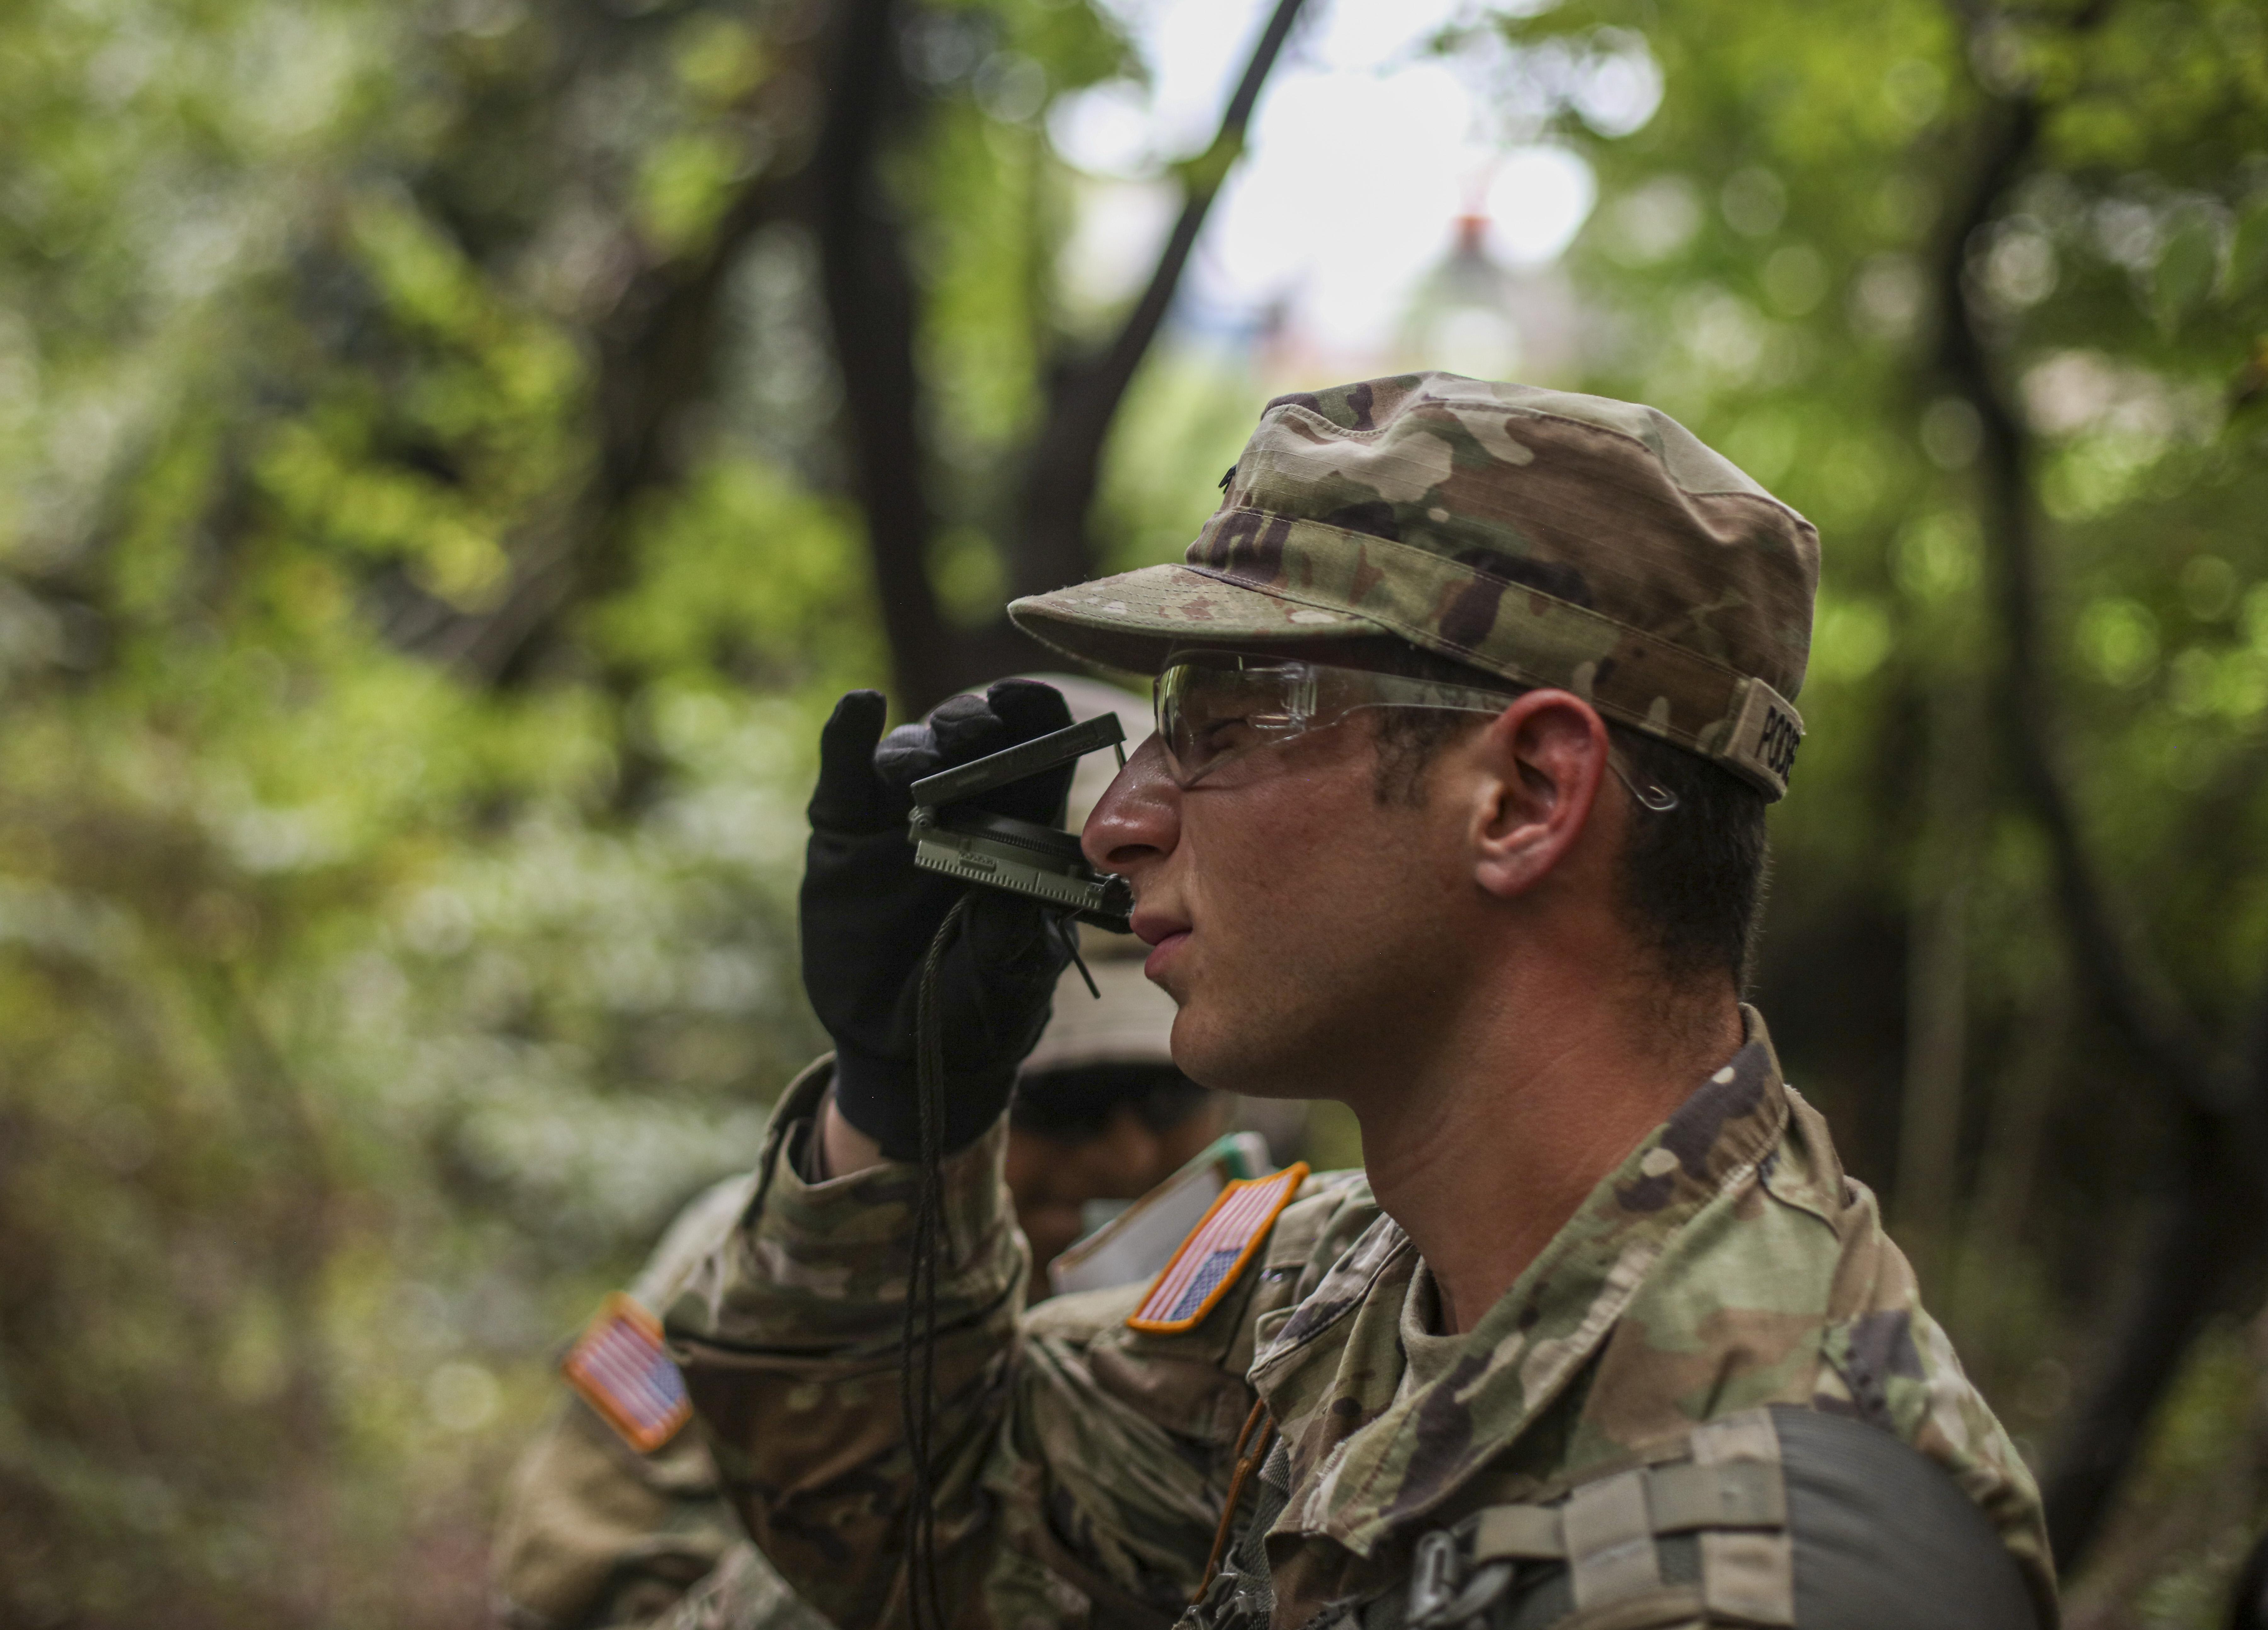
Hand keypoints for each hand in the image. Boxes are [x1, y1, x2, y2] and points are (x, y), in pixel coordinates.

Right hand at [800, 680, 1077, 1158]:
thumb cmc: (979, 1007)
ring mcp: (898, 814)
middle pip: (975, 736)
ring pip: (912, 750)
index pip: (1041, 750)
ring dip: (922, 744)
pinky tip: (859, 708)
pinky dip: (847, 738)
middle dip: (977, 721)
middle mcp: (965, 808)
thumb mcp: (1008, 983)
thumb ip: (1012, 943)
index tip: (1038, 710)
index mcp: (1024, 830)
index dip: (1040, 720)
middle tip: (979, 728)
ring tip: (920, 766)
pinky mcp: (845, 831)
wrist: (904, 1048)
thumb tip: (1011, 902)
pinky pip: (843, 774)